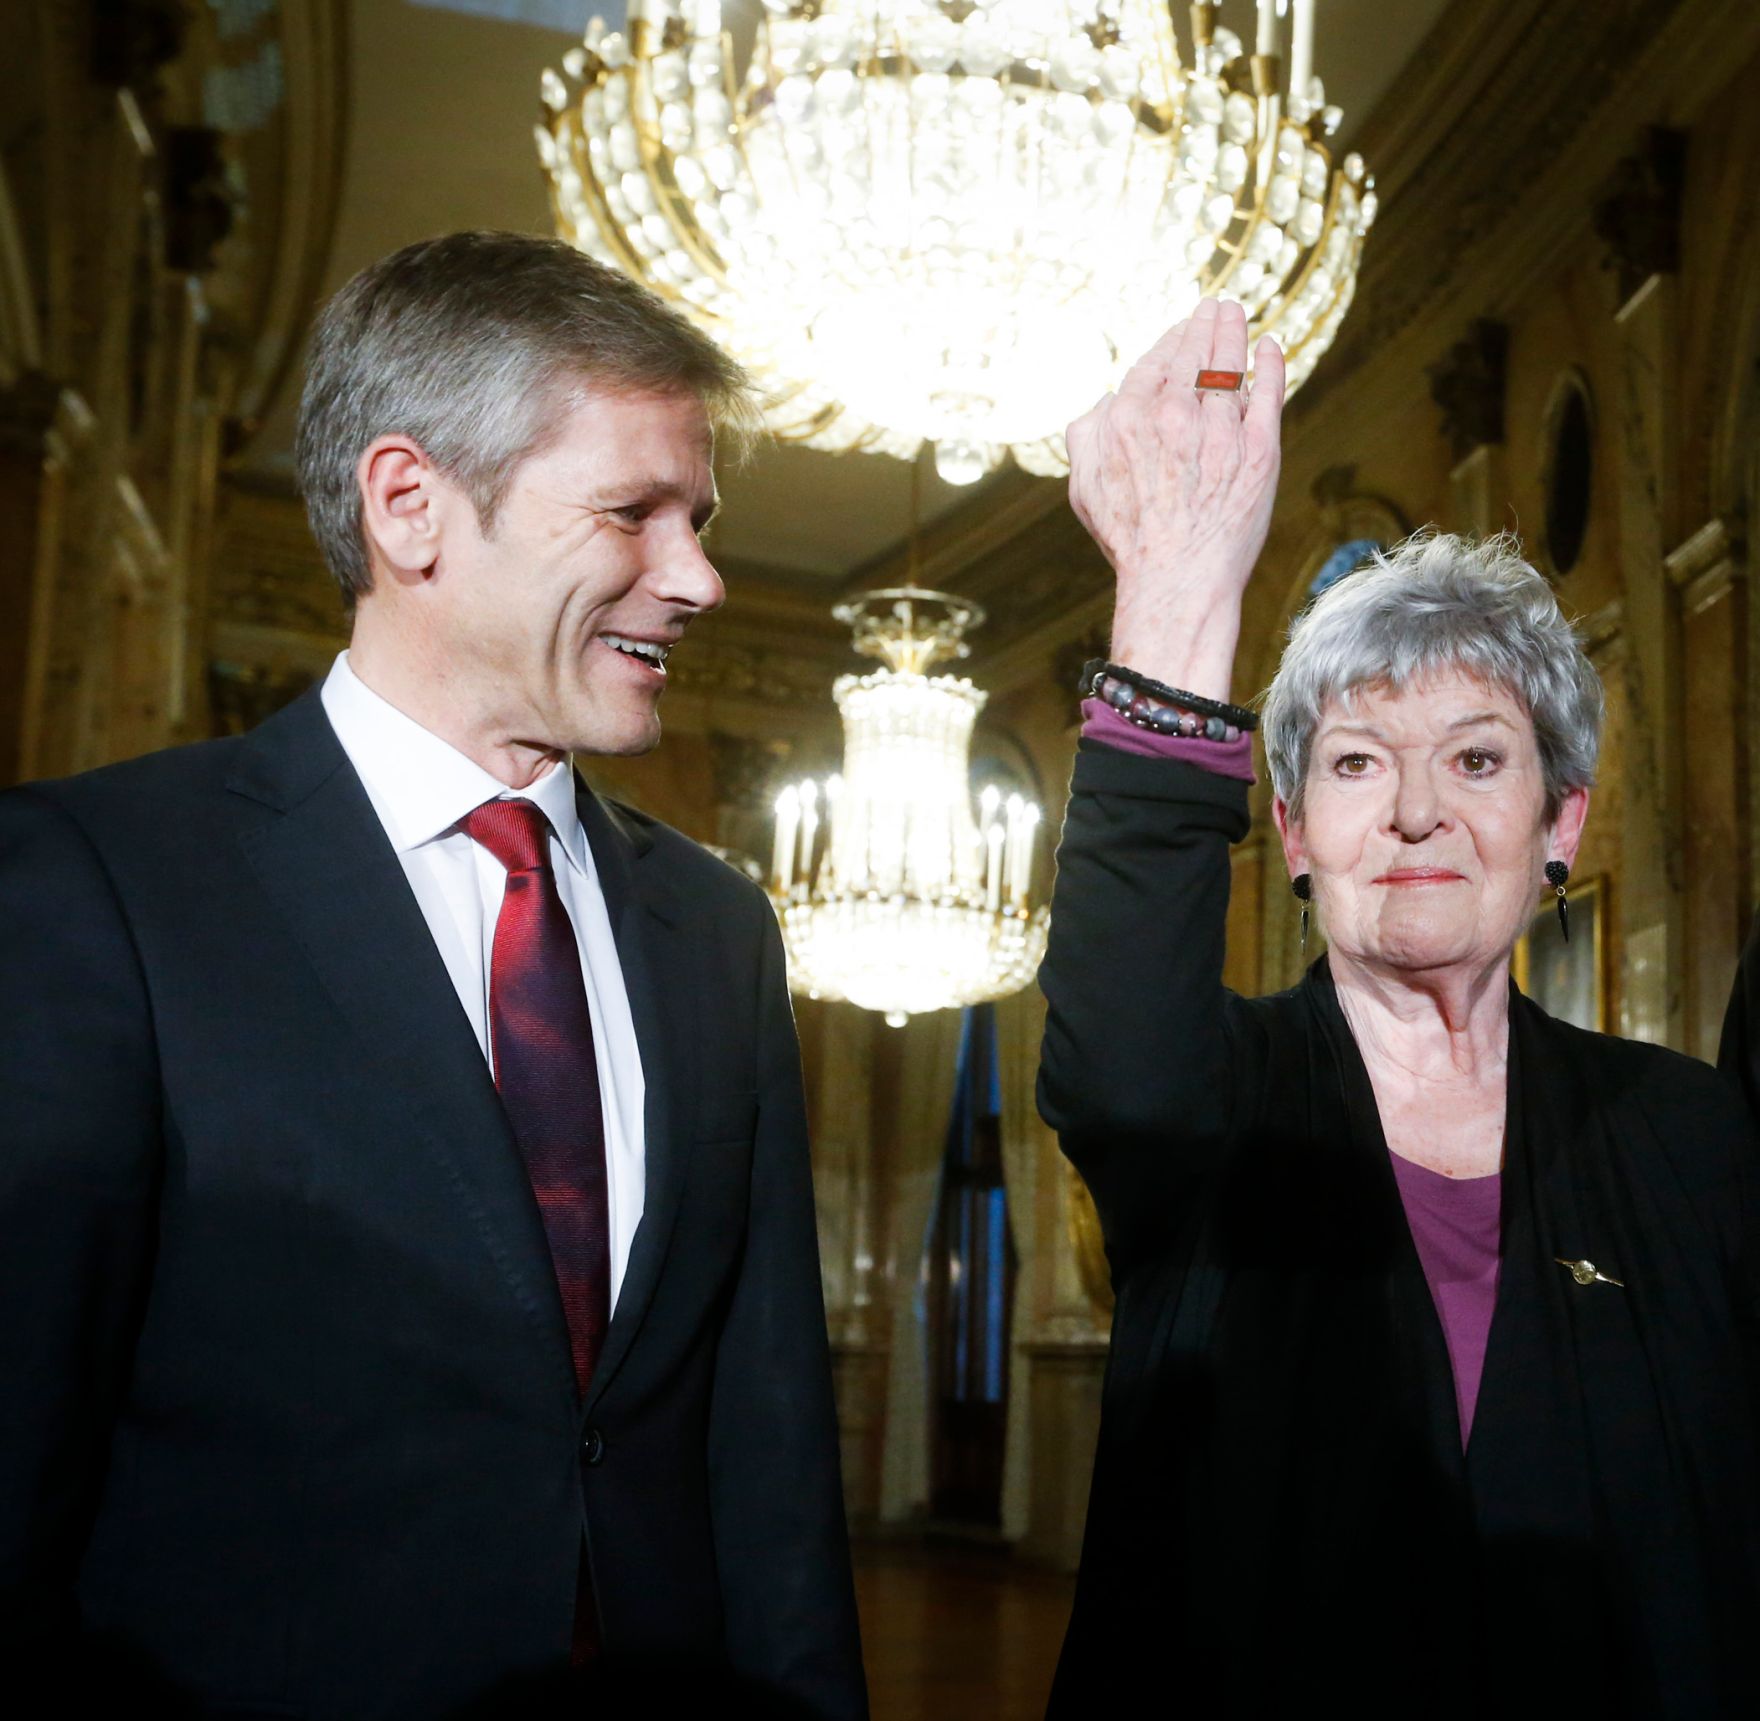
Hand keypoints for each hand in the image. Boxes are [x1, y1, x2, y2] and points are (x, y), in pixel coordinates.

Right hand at [1066, 300, 1284, 698]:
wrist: (1176, 580)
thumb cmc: (1129, 539)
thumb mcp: (1084, 487)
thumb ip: (1086, 434)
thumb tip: (1105, 400)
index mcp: (1128, 419)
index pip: (1154, 364)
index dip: (1170, 342)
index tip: (1181, 331)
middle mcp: (1175, 416)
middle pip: (1194, 354)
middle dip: (1205, 324)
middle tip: (1214, 307)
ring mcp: (1221, 431)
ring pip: (1230, 366)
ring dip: (1234, 333)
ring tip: (1235, 315)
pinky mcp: (1259, 451)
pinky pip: (1268, 393)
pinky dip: (1270, 364)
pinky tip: (1270, 348)